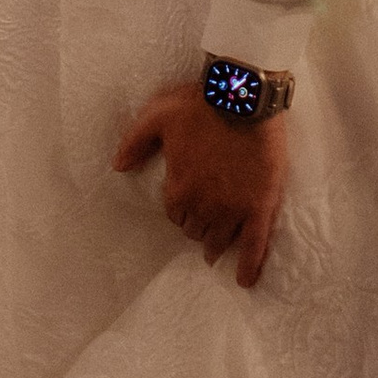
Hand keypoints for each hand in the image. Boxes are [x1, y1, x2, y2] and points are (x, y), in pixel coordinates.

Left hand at [113, 77, 288, 289]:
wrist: (244, 96)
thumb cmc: (198, 103)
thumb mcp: (156, 116)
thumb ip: (134, 142)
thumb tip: (117, 166)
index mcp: (179, 187)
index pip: (174, 214)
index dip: (179, 210)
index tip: (185, 205)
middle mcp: (204, 204)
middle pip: (196, 230)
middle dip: (197, 228)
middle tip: (202, 223)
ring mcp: (233, 208)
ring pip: (220, 240)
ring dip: (215, 247)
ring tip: (215, 253)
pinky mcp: (260, 206)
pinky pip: (256, 245)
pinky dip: (250, 265)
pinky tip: (245, 281)